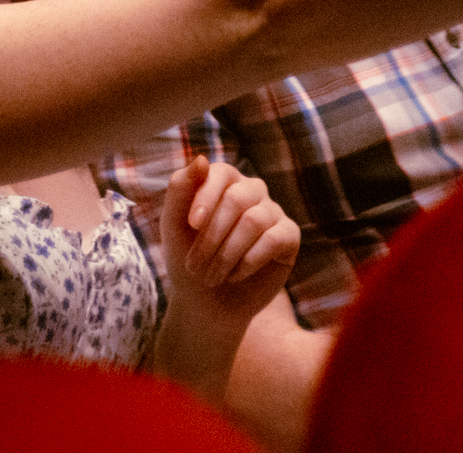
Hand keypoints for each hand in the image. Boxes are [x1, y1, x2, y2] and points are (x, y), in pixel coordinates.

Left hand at [161, 157, 298, 325]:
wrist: (206, 303)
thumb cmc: (187, 258)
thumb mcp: (174, 225)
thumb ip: (180, 189)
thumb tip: (201, 158)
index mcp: (224, 181)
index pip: (220, 173)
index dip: (206, 196)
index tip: (191, 224)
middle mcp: (251, 190)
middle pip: (236, 199)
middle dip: (211, 236)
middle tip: (195, 267)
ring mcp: (272, 212)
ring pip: (254, 220)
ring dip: (227, 254)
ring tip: (211, 276)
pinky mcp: (289, 236)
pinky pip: (273, 240)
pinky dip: (248, 262)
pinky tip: (235, 275)